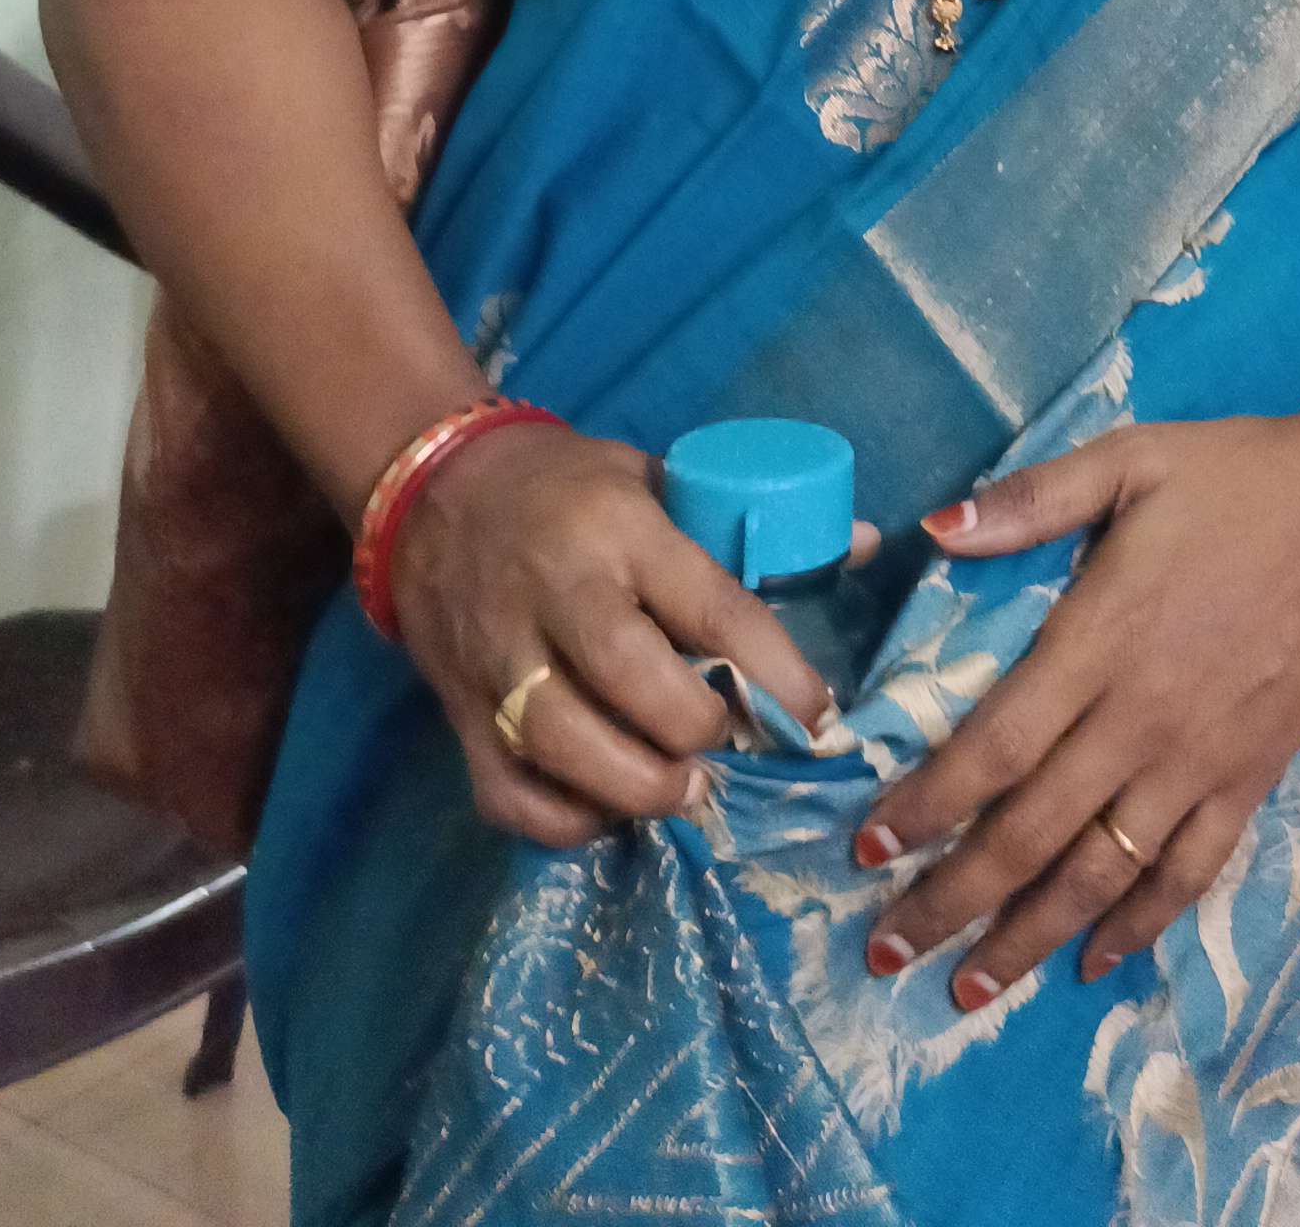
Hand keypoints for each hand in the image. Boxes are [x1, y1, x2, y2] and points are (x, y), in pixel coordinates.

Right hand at [388, 422, 842, 849]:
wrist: (433, 491)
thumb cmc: (568, 487)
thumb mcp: (655, 476)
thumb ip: (746, 524)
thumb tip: (866, 545)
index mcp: (619, 527)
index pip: (710, 606)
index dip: (774, 672)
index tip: (819, 716)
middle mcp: (557, 591)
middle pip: (634, 681)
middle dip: (698, 733)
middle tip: (733, 748)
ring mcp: (499, 656)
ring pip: (566, 744)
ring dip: (638, 788)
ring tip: (684, 793)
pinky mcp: (459, 712)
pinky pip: (509, 793)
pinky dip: (565, 822)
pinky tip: (607, 810)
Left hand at [853, 387, 1299, 1010]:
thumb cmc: (1238, 479)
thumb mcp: (1128, 461)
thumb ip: (1030, 500)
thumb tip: (933, 527)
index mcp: (1100, 642)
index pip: (994, 747)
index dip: (927, 805)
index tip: (868, 848)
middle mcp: (1142, 720)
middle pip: (1032, 833)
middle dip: (952, 900)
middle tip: (887, 953)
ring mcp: (1200, 761)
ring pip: (1101, 874)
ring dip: (1029, 938)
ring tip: (967, 991)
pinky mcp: (1252, 780)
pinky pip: (1188, 873)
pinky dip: (1139, 927)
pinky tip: (1093, 962)